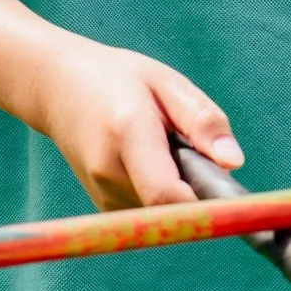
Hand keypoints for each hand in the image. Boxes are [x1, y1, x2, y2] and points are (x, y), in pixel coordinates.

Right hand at [33, 43, 243, 211]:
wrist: (56, 88)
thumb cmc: (117, 79)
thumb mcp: (166, 82)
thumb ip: (202, 120)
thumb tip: (234, 162)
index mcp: (127, 132)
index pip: (166, 193)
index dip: (204, 207)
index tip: (234, 207)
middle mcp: (109, 171)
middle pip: (172, 207)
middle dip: (199, 190)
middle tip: (196, 152)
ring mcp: (102, 193)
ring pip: (164, 211)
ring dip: (179, 189)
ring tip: (164, 148)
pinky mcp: (105, 205)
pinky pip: (151, 210)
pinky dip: (163, 191)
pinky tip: (150, 161)